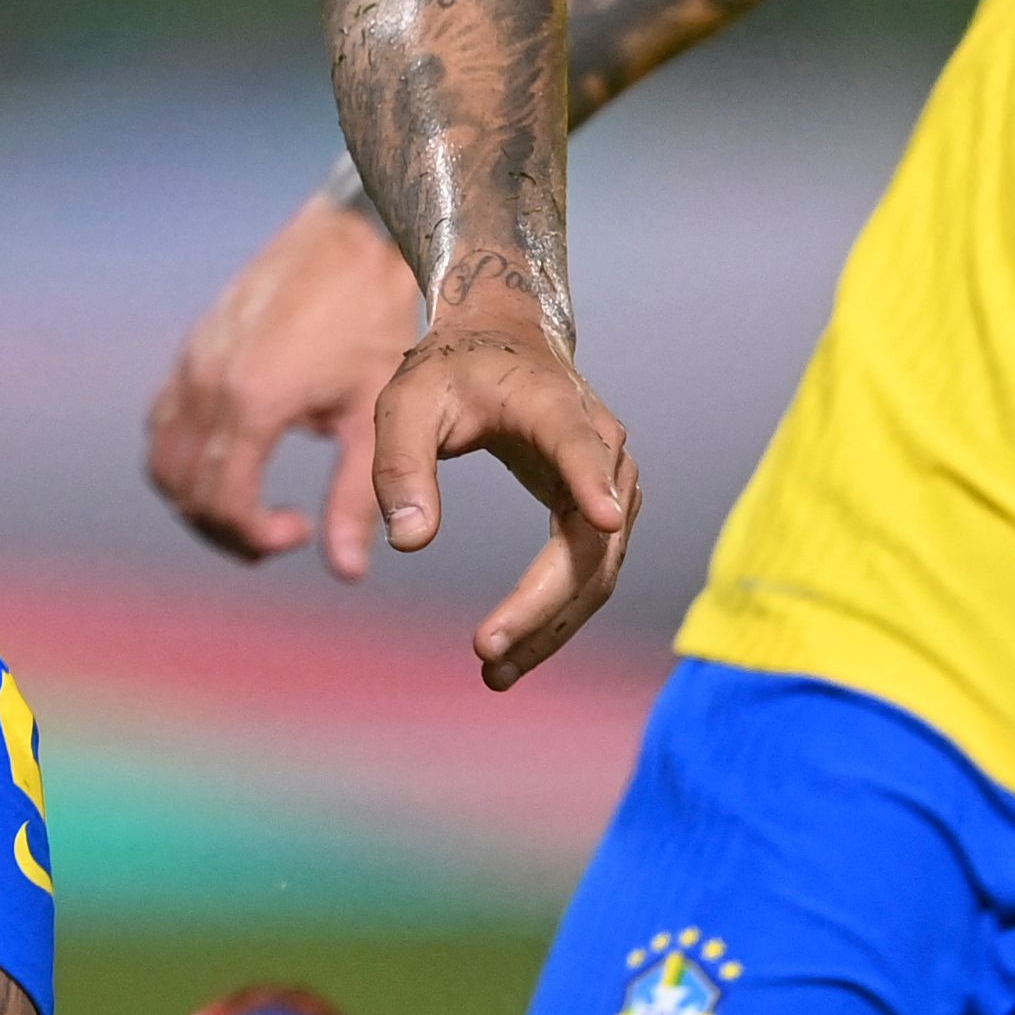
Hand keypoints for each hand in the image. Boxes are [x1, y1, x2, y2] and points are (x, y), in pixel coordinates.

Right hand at [148, 188, 426, 575]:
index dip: (253, 539)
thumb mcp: (374, 413)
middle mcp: (207, 381)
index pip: (221, 504)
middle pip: (183, 490)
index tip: (298, 534)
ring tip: (251, 502)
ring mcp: (193, 360)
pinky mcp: (194, 345)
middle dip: (224, 527)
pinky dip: (185, 455)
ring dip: (196, 495)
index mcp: (252, 402)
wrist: (354, 236)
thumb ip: (354, 496)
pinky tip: (237, 453)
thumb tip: (346, 571)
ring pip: (163, 457)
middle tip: (277, 531)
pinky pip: (165, 418)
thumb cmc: (376, 321)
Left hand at [369, 262, 641, 689]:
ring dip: (551, 624)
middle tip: (485, 651)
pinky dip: (555, 615)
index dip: (591, 481)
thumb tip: (409, 543)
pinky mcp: (606, 509)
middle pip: (588, 539)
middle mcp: (601, 444)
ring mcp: (613, 481)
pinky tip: (514, 652)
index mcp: (552, 405)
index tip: (606, 520)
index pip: (579, 445)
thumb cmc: (450, 371)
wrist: (502, 340)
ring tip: (495, 673)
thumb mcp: (405, 402)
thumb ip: (400, 466)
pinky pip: (590, 573)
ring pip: (596, 570)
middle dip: (542, 602)